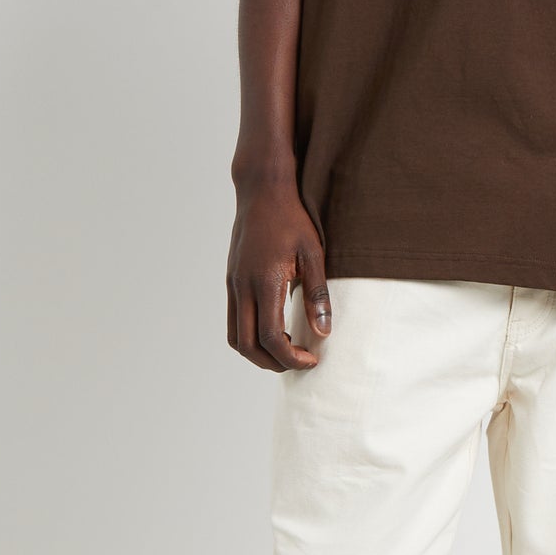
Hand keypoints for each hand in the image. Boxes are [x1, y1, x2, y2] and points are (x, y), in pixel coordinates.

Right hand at [225, 180, 331, 371]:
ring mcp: (233, 285)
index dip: (291, 357)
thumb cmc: (291, 218)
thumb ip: (317, 294)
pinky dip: (251, 336)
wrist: (262, 191)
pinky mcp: (231, 281)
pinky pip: (234, 321)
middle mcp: (242, 287)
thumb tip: (324, 332)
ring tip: (287, 349)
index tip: (312, 359)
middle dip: (273, 363)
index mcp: (264, 282)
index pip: (271, 337)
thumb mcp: (313, 253)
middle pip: (248, 346)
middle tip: (300, 361)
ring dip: (258, 353)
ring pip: (236, 337)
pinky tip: (275, 329)